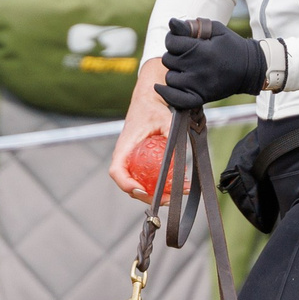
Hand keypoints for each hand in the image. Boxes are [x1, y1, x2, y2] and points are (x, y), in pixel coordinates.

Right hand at [108, 61, 175, 198]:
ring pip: (140, 185)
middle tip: (168, 199)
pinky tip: (178, 186)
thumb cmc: (153, 109)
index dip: (126, 184)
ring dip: (156, 194)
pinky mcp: (141, 163)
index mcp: (124, 148)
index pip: (117, 171)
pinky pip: (148, 178)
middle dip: (147, 196)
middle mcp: (126, 158)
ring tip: (178, 193)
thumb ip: (171, 136)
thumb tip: (181, 156)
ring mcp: (133, 162)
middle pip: (130, 185)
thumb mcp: (165, 120)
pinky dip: (160, 185)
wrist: (150, 101)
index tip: (142, 190)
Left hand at [159, 17, 264, 110]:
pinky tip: (162, 87)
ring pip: (170, 78)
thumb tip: (171, 23)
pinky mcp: (201, 98)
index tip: (179, 41)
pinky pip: (176, 99)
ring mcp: (199, 85)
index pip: (171, 42)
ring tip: (184, 69)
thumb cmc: (231, 46)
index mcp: (202, 50)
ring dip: (174, 72)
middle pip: (168, 60)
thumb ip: (192, 26)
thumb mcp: (215, 30)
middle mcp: (199, 69)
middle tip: (184, 55)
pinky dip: (167, 93)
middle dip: (174, 55)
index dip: (172, 39)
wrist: (250, 69)